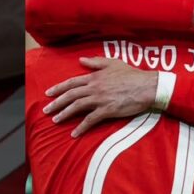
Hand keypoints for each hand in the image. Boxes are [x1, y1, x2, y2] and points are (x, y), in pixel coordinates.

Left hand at [43, 57, 157, 136]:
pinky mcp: (107, 110)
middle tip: (46, 110)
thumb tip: (81, 60)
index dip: (58, 88)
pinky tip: (74, 133)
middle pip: (70, 95)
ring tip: (55, 120)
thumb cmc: (132, 74)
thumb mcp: (113, 63)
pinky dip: (81, 127)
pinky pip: (90, 120)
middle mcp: (94, 87)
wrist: (147, 86)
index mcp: (94, 77)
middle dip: (56, 103)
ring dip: (64, 114)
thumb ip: (96, 62)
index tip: (48, 93)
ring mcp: (100, 99)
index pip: (71, 82)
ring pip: (77, 106)